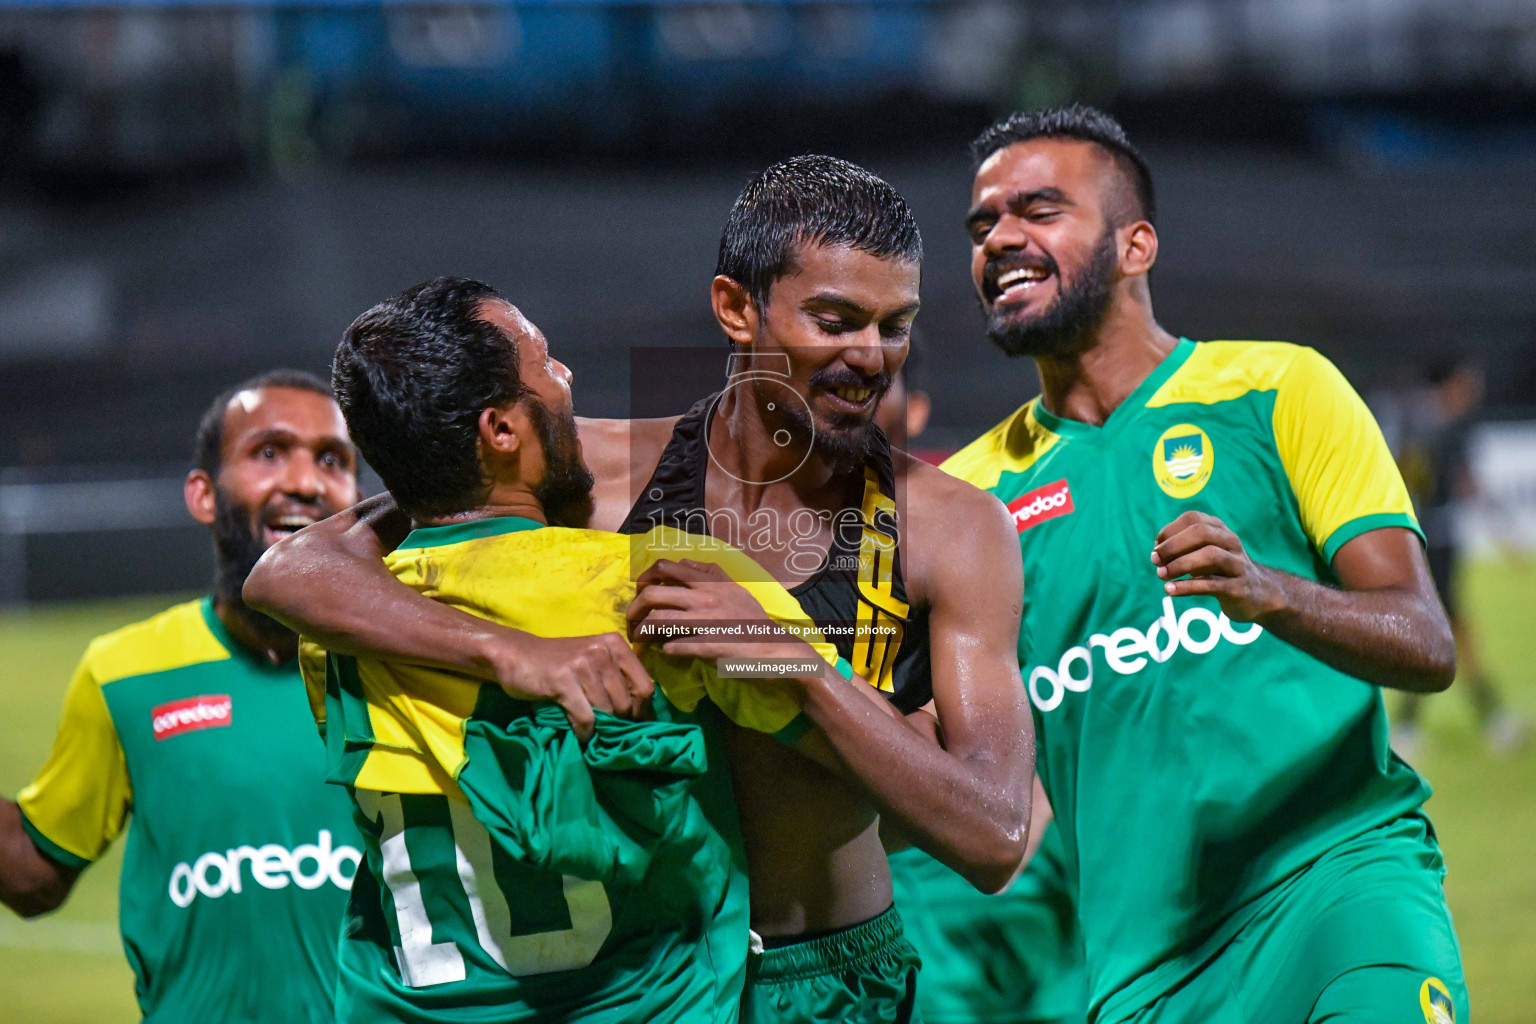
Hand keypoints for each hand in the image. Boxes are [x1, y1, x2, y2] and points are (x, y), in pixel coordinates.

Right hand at [488, 631, 654, 741]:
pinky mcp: (562, 681)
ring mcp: (581, 664)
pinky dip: (584, 732)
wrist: (516, 655)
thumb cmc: (559, 663)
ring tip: (590, 730)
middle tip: (606, 729)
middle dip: (617, 722)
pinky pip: (585, 718)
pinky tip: (580, 734)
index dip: (641, 711)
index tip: (630, 723)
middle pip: (626, 703)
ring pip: (606, 712)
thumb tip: (645, 716)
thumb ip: (619, 679)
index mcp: (615, 644)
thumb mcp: (594, 661)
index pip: (646, 686)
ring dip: (599, 728)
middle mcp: (601, 650)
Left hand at [625, 559, 815, 664]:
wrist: (774, 648)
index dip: (645, 578)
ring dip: (643, 632)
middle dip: (634, 608)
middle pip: (653, 594)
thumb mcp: (735, 589)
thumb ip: (711, 573)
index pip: (666, 567)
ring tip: (640, 639)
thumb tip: (684, 561)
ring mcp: (706, 623)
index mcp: (710, 583)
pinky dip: (664, 650)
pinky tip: (664, 652)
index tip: (641, 591)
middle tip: (631, 621)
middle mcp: (705, 598)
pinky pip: (673, 647)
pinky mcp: (708, 646)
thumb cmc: (753, 620)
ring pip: (658, 621)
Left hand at [1150, 511, 1283, 621]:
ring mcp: (1237, 564)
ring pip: (1210, 556)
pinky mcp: (1238, 588)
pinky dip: (1187, 587)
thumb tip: (1156, 553)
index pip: (1193, 518)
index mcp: (1219, 529)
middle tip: (1155, 560)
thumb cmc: (1221, 570)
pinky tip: (1170, 590)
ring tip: (1161, 574)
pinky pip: (1212, 585)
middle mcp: (1231, 542)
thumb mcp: (1204, 552)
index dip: (1169, 531)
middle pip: (1201, 533)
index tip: (1155, 548)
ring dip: (1180, 565)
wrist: (1258, 594)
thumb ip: (1182, 549)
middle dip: (1173, 546)